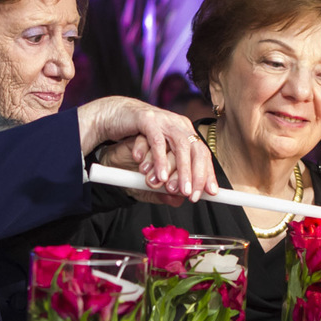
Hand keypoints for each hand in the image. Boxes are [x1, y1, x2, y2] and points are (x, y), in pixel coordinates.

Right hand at [78, 97, 217, 201]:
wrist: (110, 121)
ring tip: (171, 187)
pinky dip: (158, 158)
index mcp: (184, 134)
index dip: (208, 174)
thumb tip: (178, 201)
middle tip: (189, 194)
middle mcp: (178, 126)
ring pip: (179, 145)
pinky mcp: (148, 119)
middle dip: (195, 174)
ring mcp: (165, 121)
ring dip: (178, 169)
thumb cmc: (132, 145)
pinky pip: (157, 140)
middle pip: (196, 149)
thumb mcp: (150, 171)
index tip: (210, 193)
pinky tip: (155, 173)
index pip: (203, 154)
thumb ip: (162, 185)